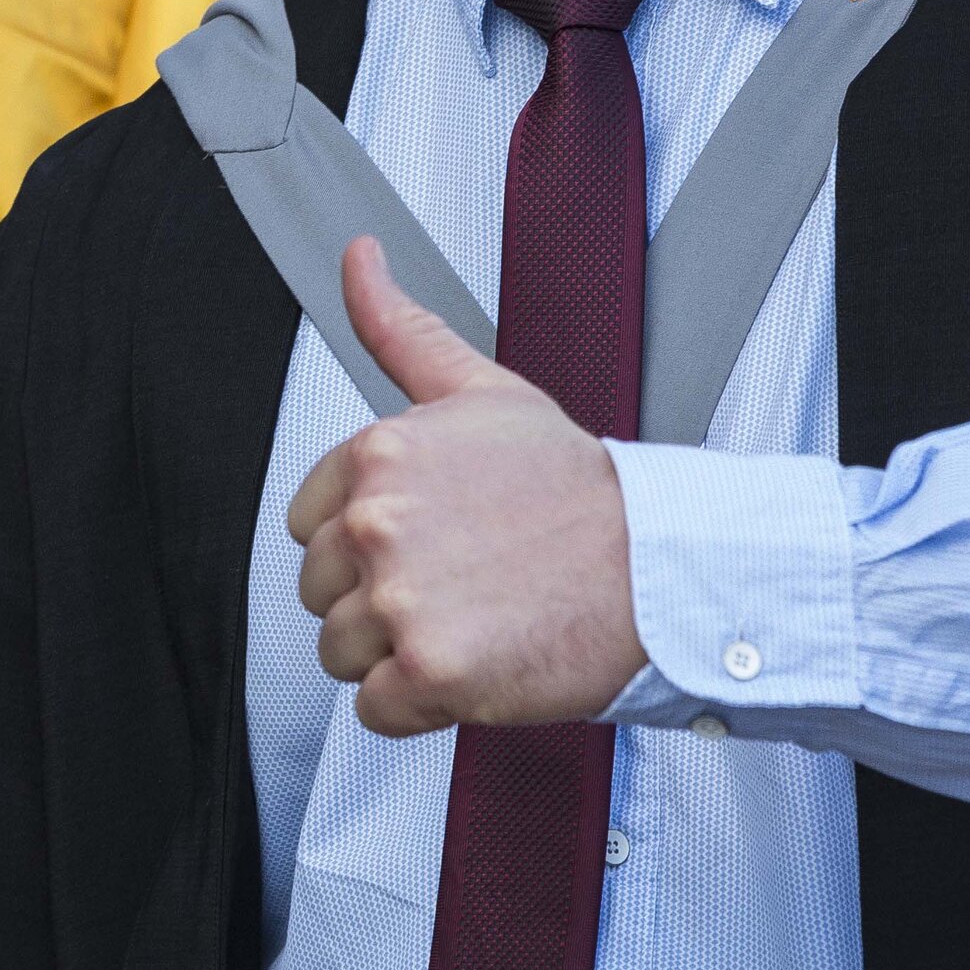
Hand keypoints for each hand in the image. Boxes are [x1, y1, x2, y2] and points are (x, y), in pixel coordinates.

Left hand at [287, 238, 649, 736]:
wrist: (659, 566)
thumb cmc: (579, 489)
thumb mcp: (483, 390)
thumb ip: (400, 328)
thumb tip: (356, 258)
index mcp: (379, 453)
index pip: (310, 524)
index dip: (367, 543)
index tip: (429, 542)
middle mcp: (378, 522)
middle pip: (322, 594)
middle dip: (381, 601)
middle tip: (462, 585)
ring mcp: (400, 600)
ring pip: (342, 654)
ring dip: (399, 655)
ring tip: (475, 622)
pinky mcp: (428, 672)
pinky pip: (375, 711)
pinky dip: (419, 706)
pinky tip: (476, 664)